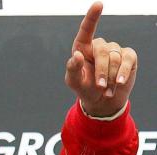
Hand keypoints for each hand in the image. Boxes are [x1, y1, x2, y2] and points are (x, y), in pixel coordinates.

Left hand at [65, 2, 136, 116]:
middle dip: (102, 71)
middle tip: (100, 86)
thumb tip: (76, 55)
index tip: (98, 4)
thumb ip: (72, 69)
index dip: (92, 17)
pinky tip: (119, 83)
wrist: (102, 100)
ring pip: (115, 58)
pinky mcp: (128, 56)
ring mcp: (114, 49)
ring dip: (111, 77)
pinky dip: (123, 73)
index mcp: (82, 48)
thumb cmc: (84, 87)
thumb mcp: (73, 82)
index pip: (86, 30)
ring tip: (106, 89)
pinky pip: (128, 60)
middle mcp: (99, 45)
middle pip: (102, 52)